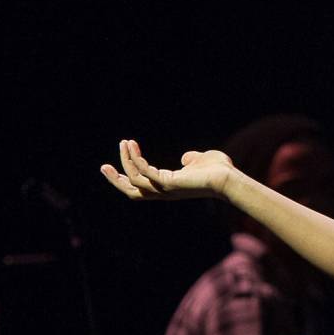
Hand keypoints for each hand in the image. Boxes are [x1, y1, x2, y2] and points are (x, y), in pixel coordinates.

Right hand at [100, 139, 234, 201]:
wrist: (230, 179)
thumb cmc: (219, 171)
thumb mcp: (200, 161)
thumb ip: (190, 160)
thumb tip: (185, 158)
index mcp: (168, 186)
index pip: (141, 187)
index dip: (126, 178)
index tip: (113, 165)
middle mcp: (164, 191)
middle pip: (132, 191)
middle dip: (116, 179)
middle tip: (103, 166)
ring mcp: (166, 189)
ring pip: (135, 182)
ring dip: (126, 162)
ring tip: (124, 143)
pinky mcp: (169, 183)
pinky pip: (146, 173)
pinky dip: (136, 160)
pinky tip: (133, 146)